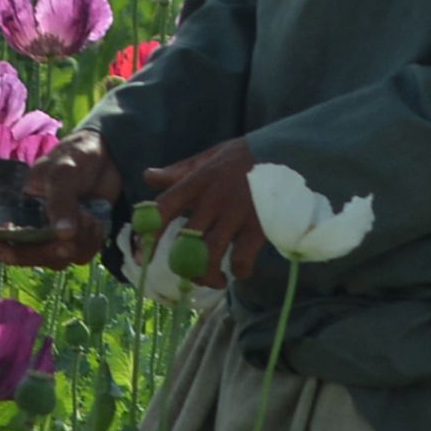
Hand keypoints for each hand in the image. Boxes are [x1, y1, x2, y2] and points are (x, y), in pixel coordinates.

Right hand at [0, 133, 119, 267]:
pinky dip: (91, 243)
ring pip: (58, 260)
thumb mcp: (62, 174)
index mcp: (18, 208)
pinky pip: (80, 257)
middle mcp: (32, 227)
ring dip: (77, 243)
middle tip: (68, 236)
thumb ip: (60, 202)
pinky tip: (97, 222)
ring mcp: (55, 236)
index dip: (3, 248)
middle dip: (50, 249)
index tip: (13, 250)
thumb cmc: (74, 157)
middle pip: (29, 257)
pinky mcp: (77, 240)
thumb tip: (63, 234)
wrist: (107, 157)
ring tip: (89, 215)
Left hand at [146, 138, 271, 279]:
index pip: (163, 209)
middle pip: (185, 244)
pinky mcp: (259, 227)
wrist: (290, 150)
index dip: (148, 236)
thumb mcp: (211, 157)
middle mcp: (212, 199)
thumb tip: (148, 176)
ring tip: (215, 280)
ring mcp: (236, 214)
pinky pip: (241, 260)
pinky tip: (241, 270)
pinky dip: (239, 271)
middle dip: (182, 267)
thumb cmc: (246, 156)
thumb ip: (180, 171)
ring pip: (208, 258)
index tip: (141, 258)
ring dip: (208, 277)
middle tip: (188, 273)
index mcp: (197, 181)